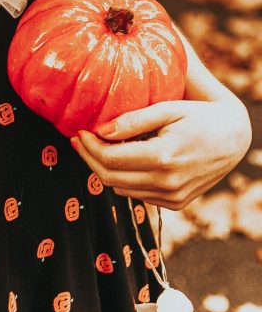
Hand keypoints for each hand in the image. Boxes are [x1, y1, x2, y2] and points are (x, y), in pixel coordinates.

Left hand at [70, 96, 251, 209]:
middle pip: (110, 178)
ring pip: (122, 190)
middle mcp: (167, 183)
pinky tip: (121, 161)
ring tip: (95, 148)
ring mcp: (173, 197)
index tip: (80, 131)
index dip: (89, 146)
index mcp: (163, 157)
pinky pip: (138, 195)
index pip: (110, 159)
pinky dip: (124, 180)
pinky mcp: (176, 203)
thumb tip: (101, 130)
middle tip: (79, 140)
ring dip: (104, 171)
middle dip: (89, 159)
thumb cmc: (198, 116)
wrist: (233, 138)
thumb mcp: (167, 109)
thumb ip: (133, 120)